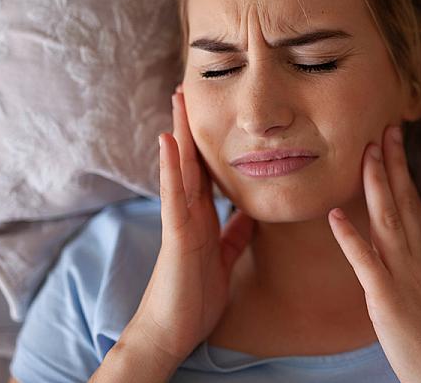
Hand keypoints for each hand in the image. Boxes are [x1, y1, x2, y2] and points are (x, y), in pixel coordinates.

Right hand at [127, 84, 254, 365]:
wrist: (173, 331)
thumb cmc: (195, 297)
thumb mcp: (224, 259)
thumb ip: (234, 234)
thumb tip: (250, 214)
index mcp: (202, 218)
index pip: (207, 172)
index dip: (210, 143)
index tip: (214, 113)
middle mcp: (189, 213)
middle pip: (191, 161)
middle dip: (191, 126)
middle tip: (190, 89)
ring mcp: (179, 221)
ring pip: (180, 169)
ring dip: (180, 133)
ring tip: (179, 99)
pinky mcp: (175, 234)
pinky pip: (174, 196)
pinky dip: (172, 167)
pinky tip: (170, 141)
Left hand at [328, 124, 420, 382]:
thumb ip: (418, 269)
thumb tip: (408, 252)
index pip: (414, 204)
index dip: (403, 171)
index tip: (395, 142)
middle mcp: (418, 259)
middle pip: (404, 202)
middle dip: (392, 163)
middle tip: (383, 128)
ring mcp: (404, 277)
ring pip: (388, 221)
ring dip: (375, 185)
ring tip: (364, 153)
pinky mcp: (387, 299)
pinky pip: (366, 263)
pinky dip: (350, 238)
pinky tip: (334, 216)